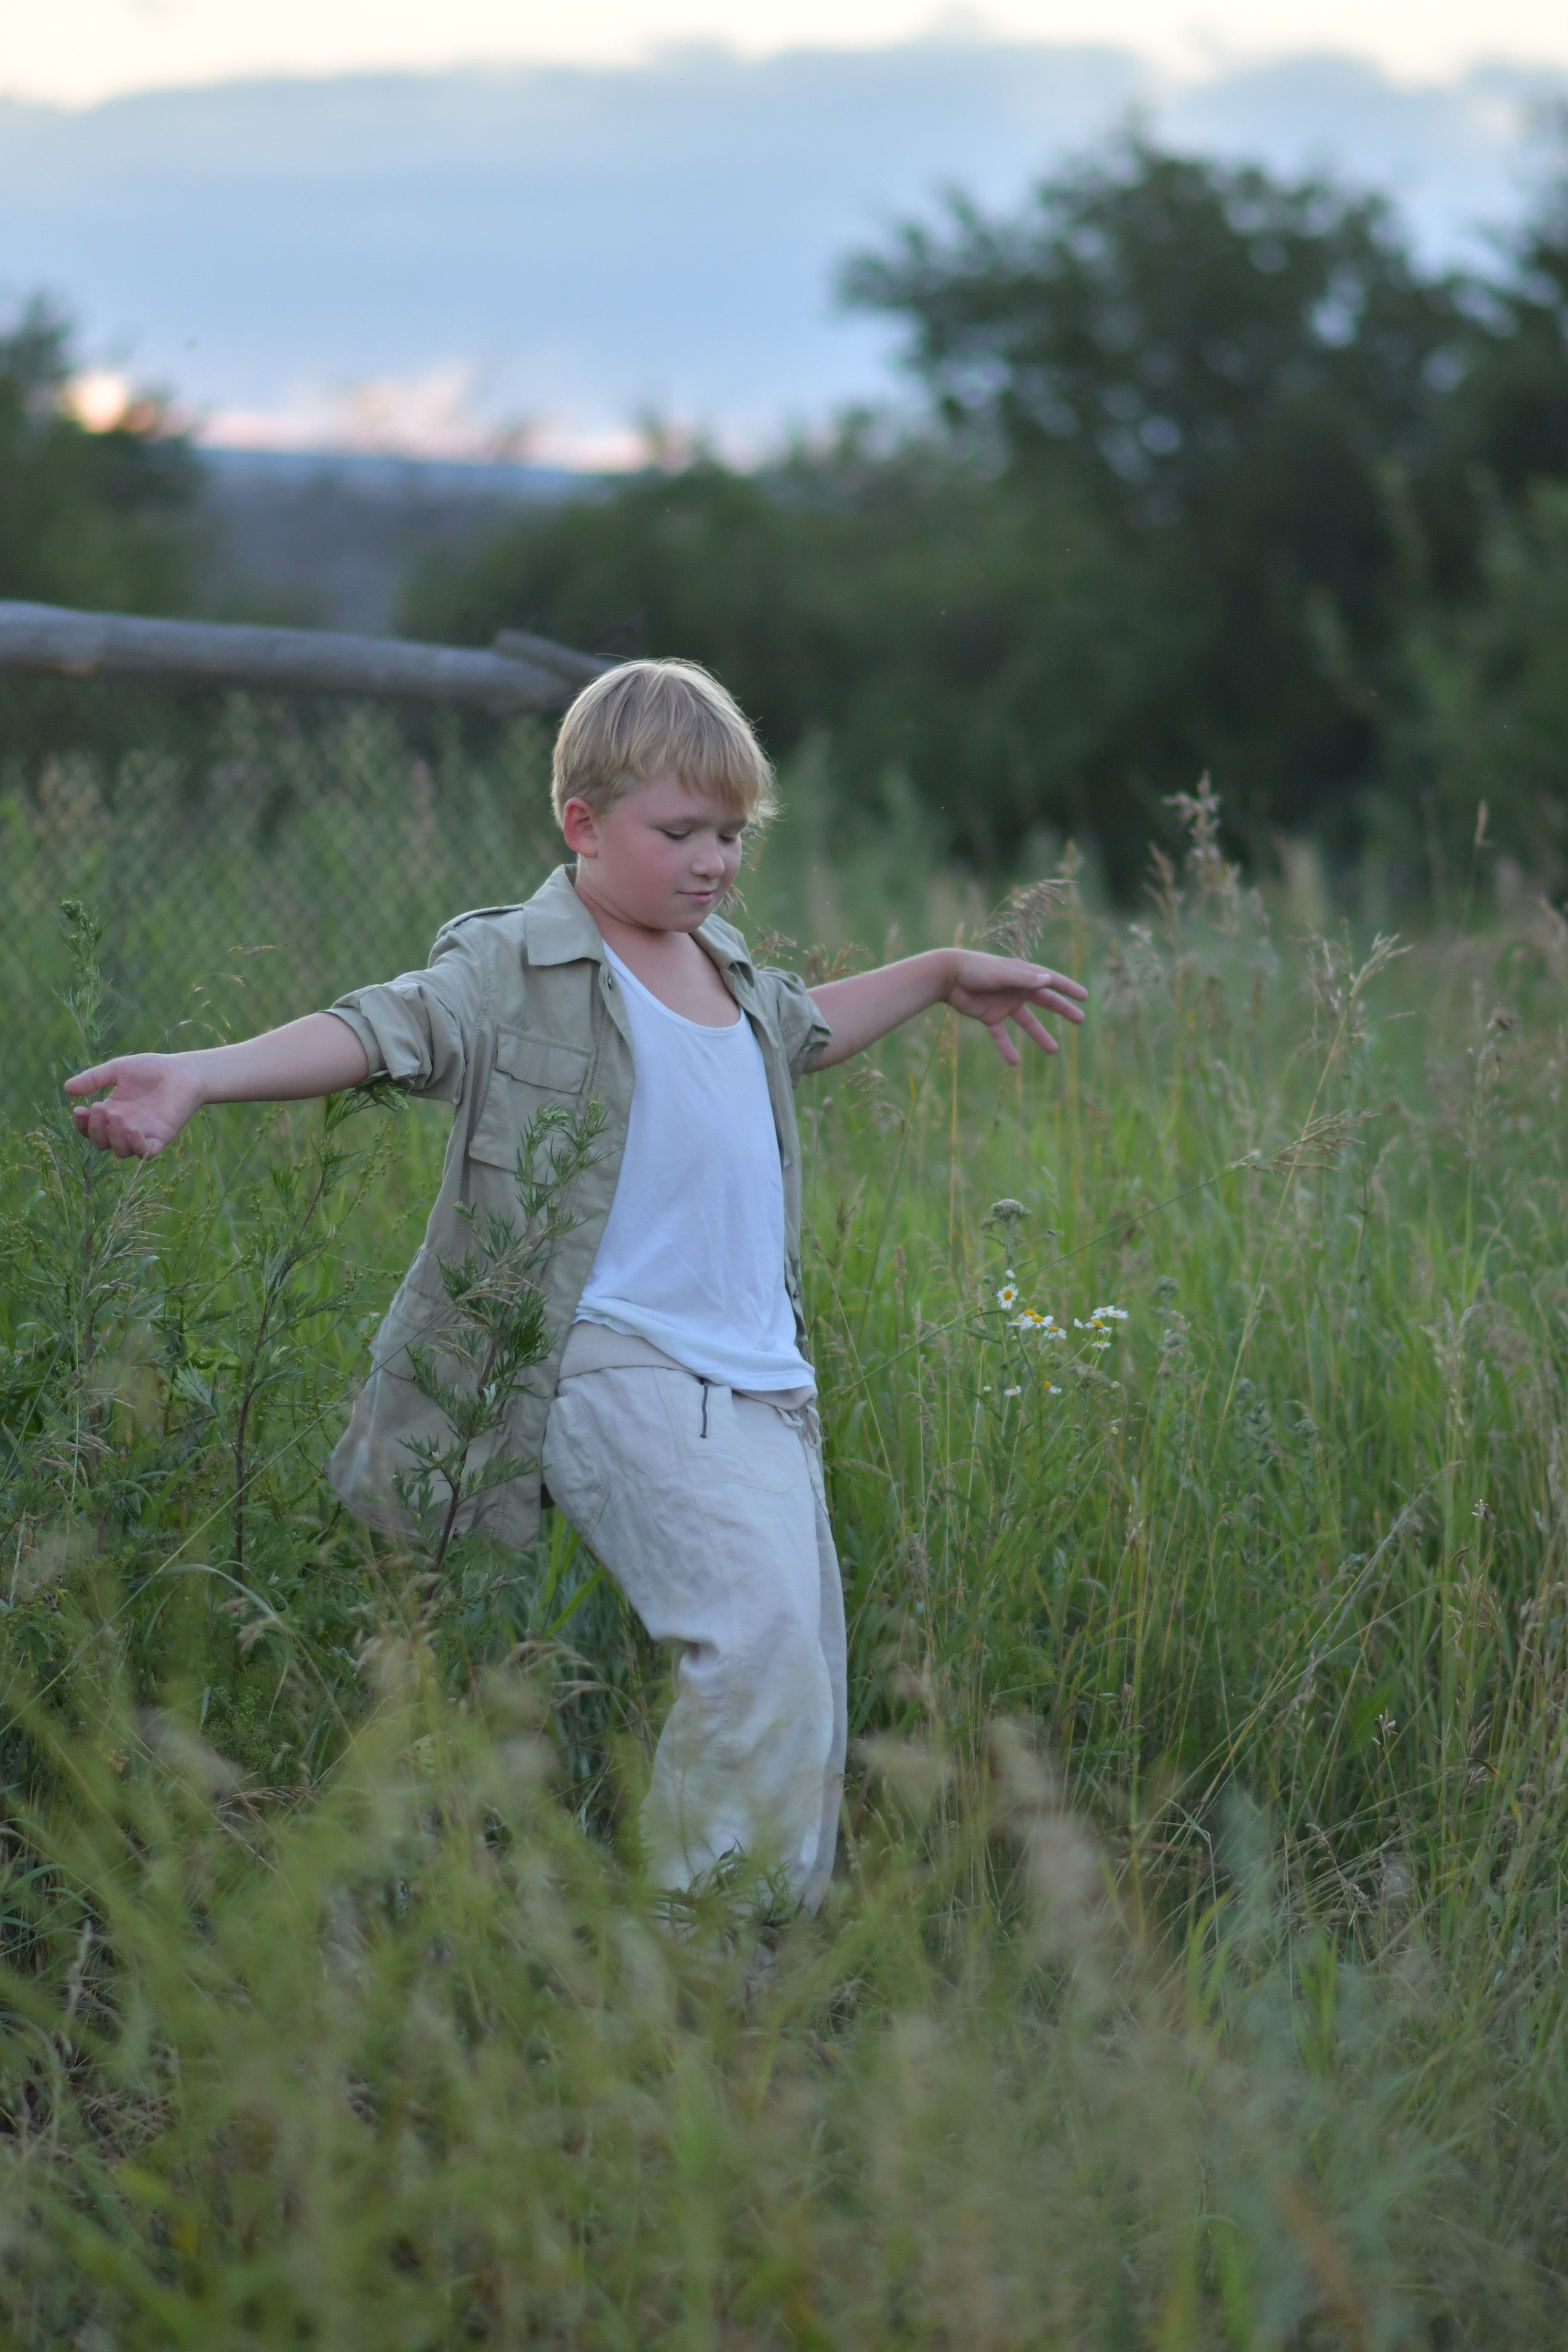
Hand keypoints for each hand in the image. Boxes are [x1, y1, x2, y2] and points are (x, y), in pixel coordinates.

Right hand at [65, 1055, 205, 1158]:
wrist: (184, 1071)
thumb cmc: (151, 1069)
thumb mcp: (117, 1070)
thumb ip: (93, 1079)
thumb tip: (67, 1088)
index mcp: (112, 1113)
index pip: (90, 1129)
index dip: (82, 1124)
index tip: (79, 1110)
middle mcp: (125, 1127)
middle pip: (101, 1143)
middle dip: (96, 1129)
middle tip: (100, 1108)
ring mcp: (143, 1134)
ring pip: (121, 1151)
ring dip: (114, 1137)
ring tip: (117, 1116)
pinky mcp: (161, 1138)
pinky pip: (146, 1153)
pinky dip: (137, 1146)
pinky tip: (133, 1129)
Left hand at [941, 951, 1087, 1065]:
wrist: (947, 976)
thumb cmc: (975, 969)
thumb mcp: (1001, 974)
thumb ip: (1023, 979)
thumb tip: (1049, 981)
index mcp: (1022, 975)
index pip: (1050, 981)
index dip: (1067, 988)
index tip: (1084, 997)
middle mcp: (1016, 989)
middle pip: (1045, 1001)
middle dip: (1063, 1010)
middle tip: (1080, 1020)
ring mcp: (1003, 1004)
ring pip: (1027, 1022)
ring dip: (1039, 1035)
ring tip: (1054, 1051)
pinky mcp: (989, 1016)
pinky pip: (1001, 1035)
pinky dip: (1007, 1047)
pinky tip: (1014, 1062)